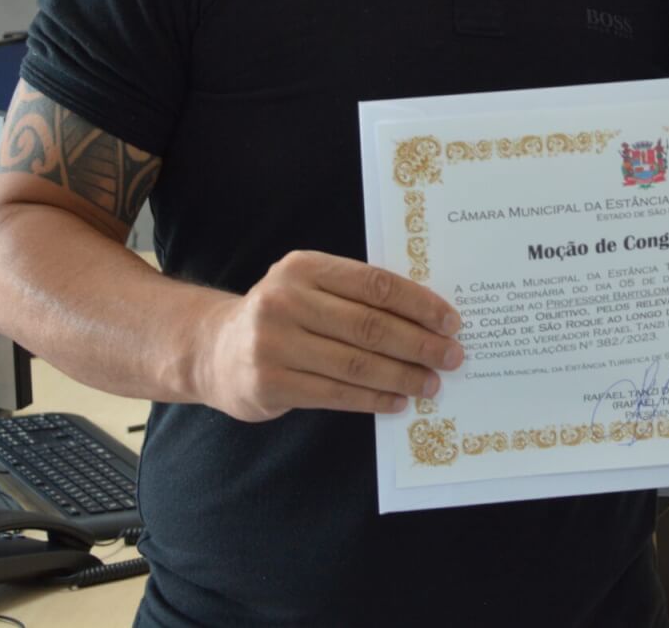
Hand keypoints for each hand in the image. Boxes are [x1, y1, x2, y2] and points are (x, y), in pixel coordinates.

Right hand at [197, 250, 463, 420]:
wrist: (216, 349)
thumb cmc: (283, 316)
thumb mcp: (310, 288)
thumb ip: (356, 295)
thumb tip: (428, 318)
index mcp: (305, 267)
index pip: (376, 284)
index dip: (420, 304)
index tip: (452, 321)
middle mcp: (286, 300)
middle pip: (369, 325)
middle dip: (419, 343)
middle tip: (452, 356)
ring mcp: (274, 343)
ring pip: (356, 363)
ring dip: (402, 376)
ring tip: (431, 384)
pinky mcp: (270, 383)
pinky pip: (336, 393)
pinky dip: (373, 398)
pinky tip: (398, 401)